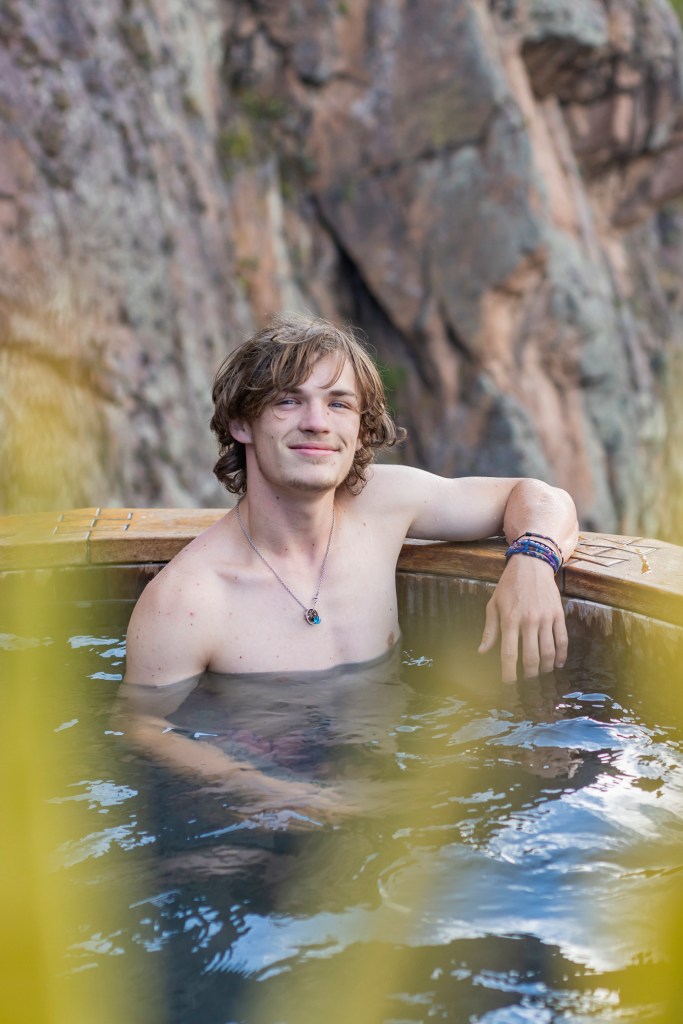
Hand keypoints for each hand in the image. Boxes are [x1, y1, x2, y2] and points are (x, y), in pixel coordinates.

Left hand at [477, 554, 567, 682]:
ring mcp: (545, 617)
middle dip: (528, 674)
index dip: (509, 672)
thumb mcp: (493, 605)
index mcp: (510, 619)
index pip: (508, 653)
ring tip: (540, 674)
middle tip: (526, 681)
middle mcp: (528, 620)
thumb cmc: (508, 586)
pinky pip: (562, 640)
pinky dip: (561, 655)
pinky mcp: (558, 614)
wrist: (531, 564)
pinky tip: (557, 664)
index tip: (509, 683)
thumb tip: (482, 651)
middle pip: (531, 656)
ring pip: (548, 651)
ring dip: (545, 668)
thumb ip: (490, 630)